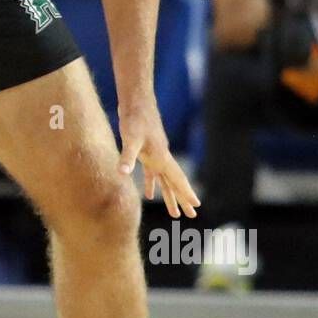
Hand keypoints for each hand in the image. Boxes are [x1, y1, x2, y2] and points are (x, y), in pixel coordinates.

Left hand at [117, 100, 199, 218]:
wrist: (136, 100)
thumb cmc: (134, 118)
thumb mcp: (130, 138)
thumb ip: (127, 157)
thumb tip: (122, 173)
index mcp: (162, 157)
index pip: (177, 179)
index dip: (186, 193)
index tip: (196, 207)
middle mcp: (162, 157)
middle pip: (174, 182)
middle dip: (182, 199)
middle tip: (191, 216)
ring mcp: (155, 154)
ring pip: (165, 179)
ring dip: (169, 195)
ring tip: (174, 212)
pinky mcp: (146, 151)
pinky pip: (152, 173)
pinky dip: (152, 184)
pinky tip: (149, 195)